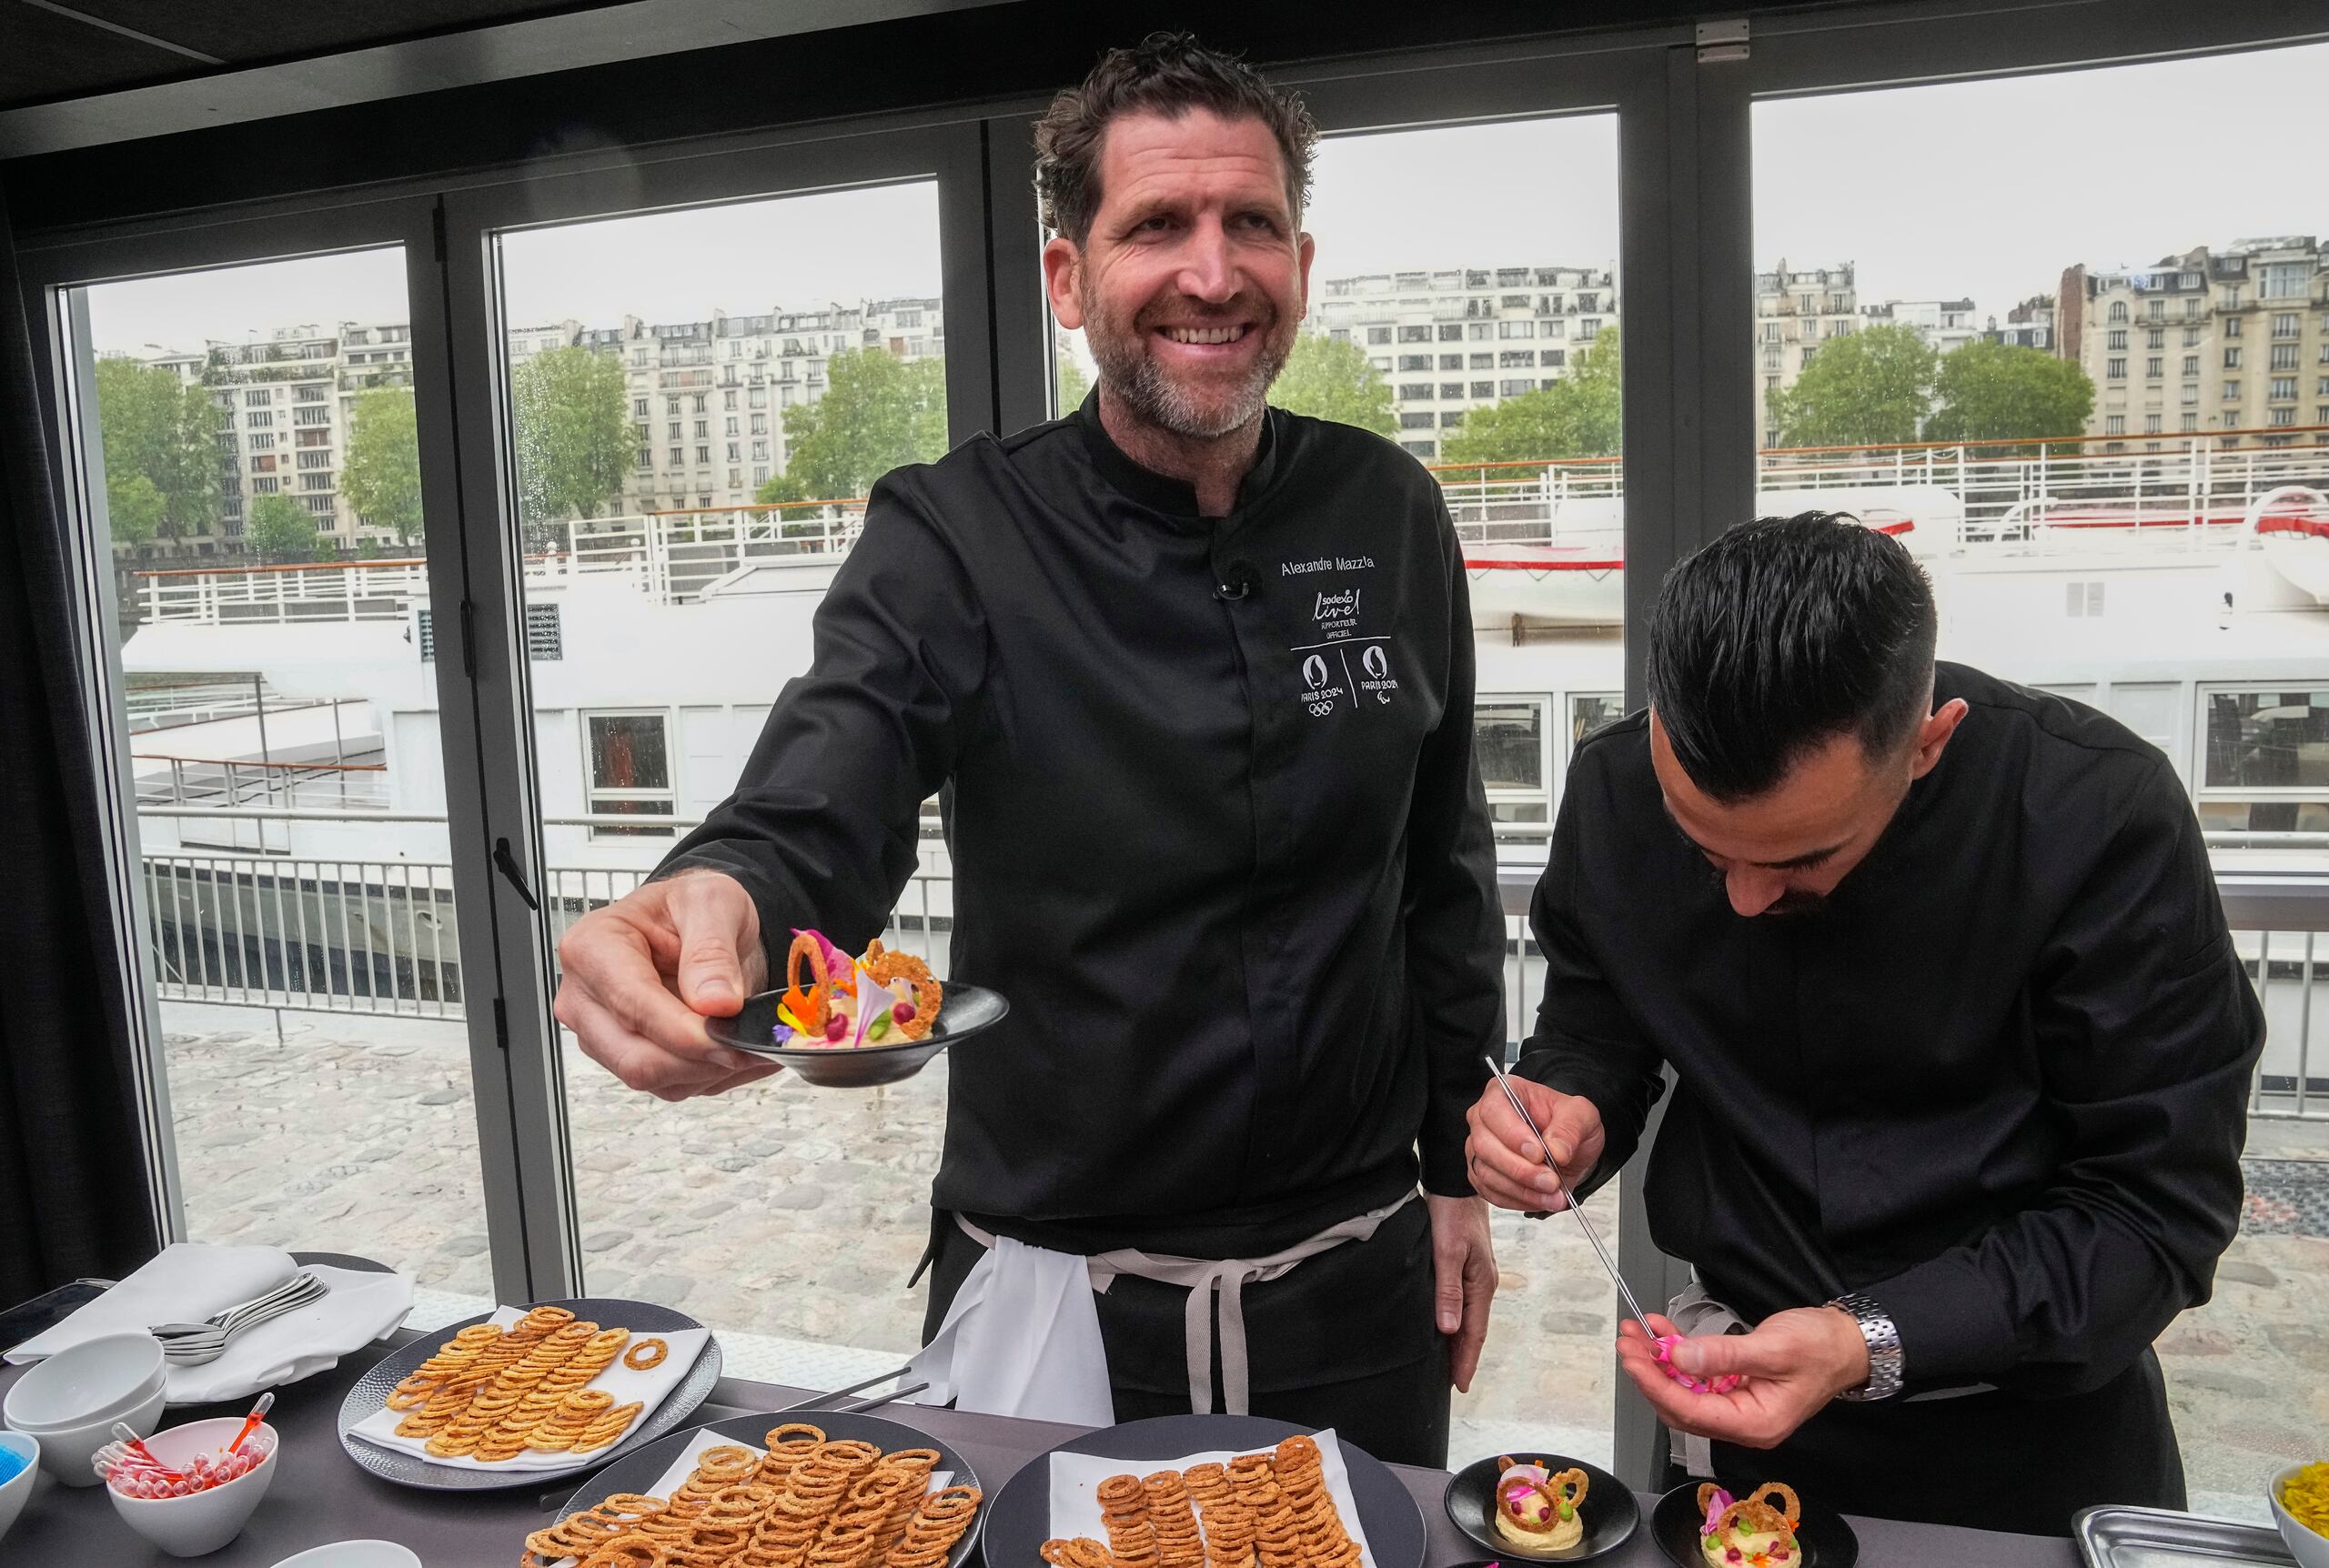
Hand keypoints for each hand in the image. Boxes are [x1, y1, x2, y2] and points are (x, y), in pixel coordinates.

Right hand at [553, 869, 780, 1101]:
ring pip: (654, 1079)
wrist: (697, 924)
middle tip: (753, 1045)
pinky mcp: (627, 1059)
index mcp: (592, 948)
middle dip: (700, 1058)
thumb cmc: (692, 907)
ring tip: (750, 1040)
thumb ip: (711, 950)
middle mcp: (584, 998)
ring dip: (710, 1068)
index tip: (730, 1035)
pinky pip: (670, 1086)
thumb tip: (715, 1003)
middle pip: (636, 1057)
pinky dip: (711, 1074)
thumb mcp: (711, 902)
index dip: (685, 1031)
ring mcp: (601, 1035)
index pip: (632, 1006)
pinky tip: (736, 1049)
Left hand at [1425, 1193, 1496, 1393]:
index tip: (1460, 1385)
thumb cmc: (1452, 1214)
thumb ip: (1448, 1290)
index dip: (1466, 1360)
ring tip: (1449, 1363)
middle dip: (1465, 1356)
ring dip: (1461, 1340)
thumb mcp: (1447, 1252)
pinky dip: (1457, 1320)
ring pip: (1469, 1317)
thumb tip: (1449, 1329)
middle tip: (1453, 1383)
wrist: (1456, 1183)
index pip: (1475, 1332)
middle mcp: (1483, 1283)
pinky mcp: (1467, 1266)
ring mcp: (1477, 1275)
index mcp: (1482, 1284)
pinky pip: (1464, 1302)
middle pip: (1474, 1329)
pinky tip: (1447, 1326)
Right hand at [1463, 1076, 1604, 1212]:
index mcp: (1504, 1092)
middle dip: (1520, 1170)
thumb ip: (1571, 1127)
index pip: (1494, 1110)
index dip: (1512, 1134)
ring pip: (1486, 1173)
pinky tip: (1541, 1200)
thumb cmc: (1569, 1124)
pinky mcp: (1481, 1173)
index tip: (1539, 1154)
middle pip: (1484, 1145)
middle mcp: (1484, 1118)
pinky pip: (1490, 1192)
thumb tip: (1556, 1150)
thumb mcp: (1583, 1116)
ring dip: (1522, 1190)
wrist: (1568, 1148)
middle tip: (1551, 1182)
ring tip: (1554, 1196)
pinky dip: (1517, 1200)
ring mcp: (1479, 1147)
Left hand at [1615, 1307, 1869, 1449]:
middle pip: (1680, 1405)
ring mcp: (1737, 1407)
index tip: (1632, 1357)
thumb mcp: (1774, 1348)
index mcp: (1755, 1423)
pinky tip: (1663, 1332)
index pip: (1690, 1410)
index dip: (1655, 1384)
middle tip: (1627, 1340)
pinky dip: (1677, 1355)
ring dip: (1658, 1362)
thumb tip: (1679, 1358)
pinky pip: (1697, 1377)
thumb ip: (1724, 1356)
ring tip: (1637, 1333)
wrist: (1847, 1343)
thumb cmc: (1820, 1348)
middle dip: (1649, 1373)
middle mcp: (1742, 1423)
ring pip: (1684, 1391)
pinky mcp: (1735, 1389)